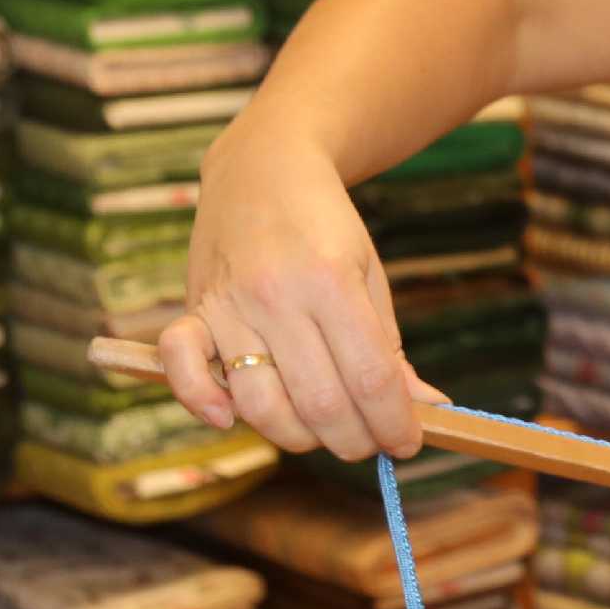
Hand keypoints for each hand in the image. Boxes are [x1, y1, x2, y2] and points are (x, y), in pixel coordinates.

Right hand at [159, 118, 447, 461]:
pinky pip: (183, 368)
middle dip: (356, 439)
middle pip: (320, 403)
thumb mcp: (370, 276)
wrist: (264, 166)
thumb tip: (426, 409)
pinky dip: (201, 402)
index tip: (409, 442)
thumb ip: (389, 348)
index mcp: (331, 282)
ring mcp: (229, 305)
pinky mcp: (194, 309)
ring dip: (300, 438)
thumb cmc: (325, 225)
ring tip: (326, 429)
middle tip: (372, 439)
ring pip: (261, 405)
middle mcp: (276, 295)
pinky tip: (229, 419)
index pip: (370, 380)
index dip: (396, 424)